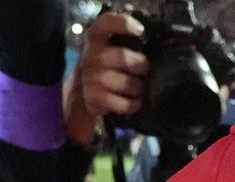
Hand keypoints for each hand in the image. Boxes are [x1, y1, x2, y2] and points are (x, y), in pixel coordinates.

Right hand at [64, 9, 147, 144]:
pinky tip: (133, 101)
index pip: (107, 23)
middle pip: (123, 57)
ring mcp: (90, 78)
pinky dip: (132, 104)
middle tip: (144, 68)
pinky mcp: (94, 99)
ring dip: (137, 87)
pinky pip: (122, 104)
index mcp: (96, 36)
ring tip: (138, 86)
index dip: (124, 24)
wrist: (83, 88)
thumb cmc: (107, 63)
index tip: (139, 31)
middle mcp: (90, 55)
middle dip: (140, 64)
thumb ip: (126, 41)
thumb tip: (151, 47)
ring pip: (126, 83)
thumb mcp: (111, 46)